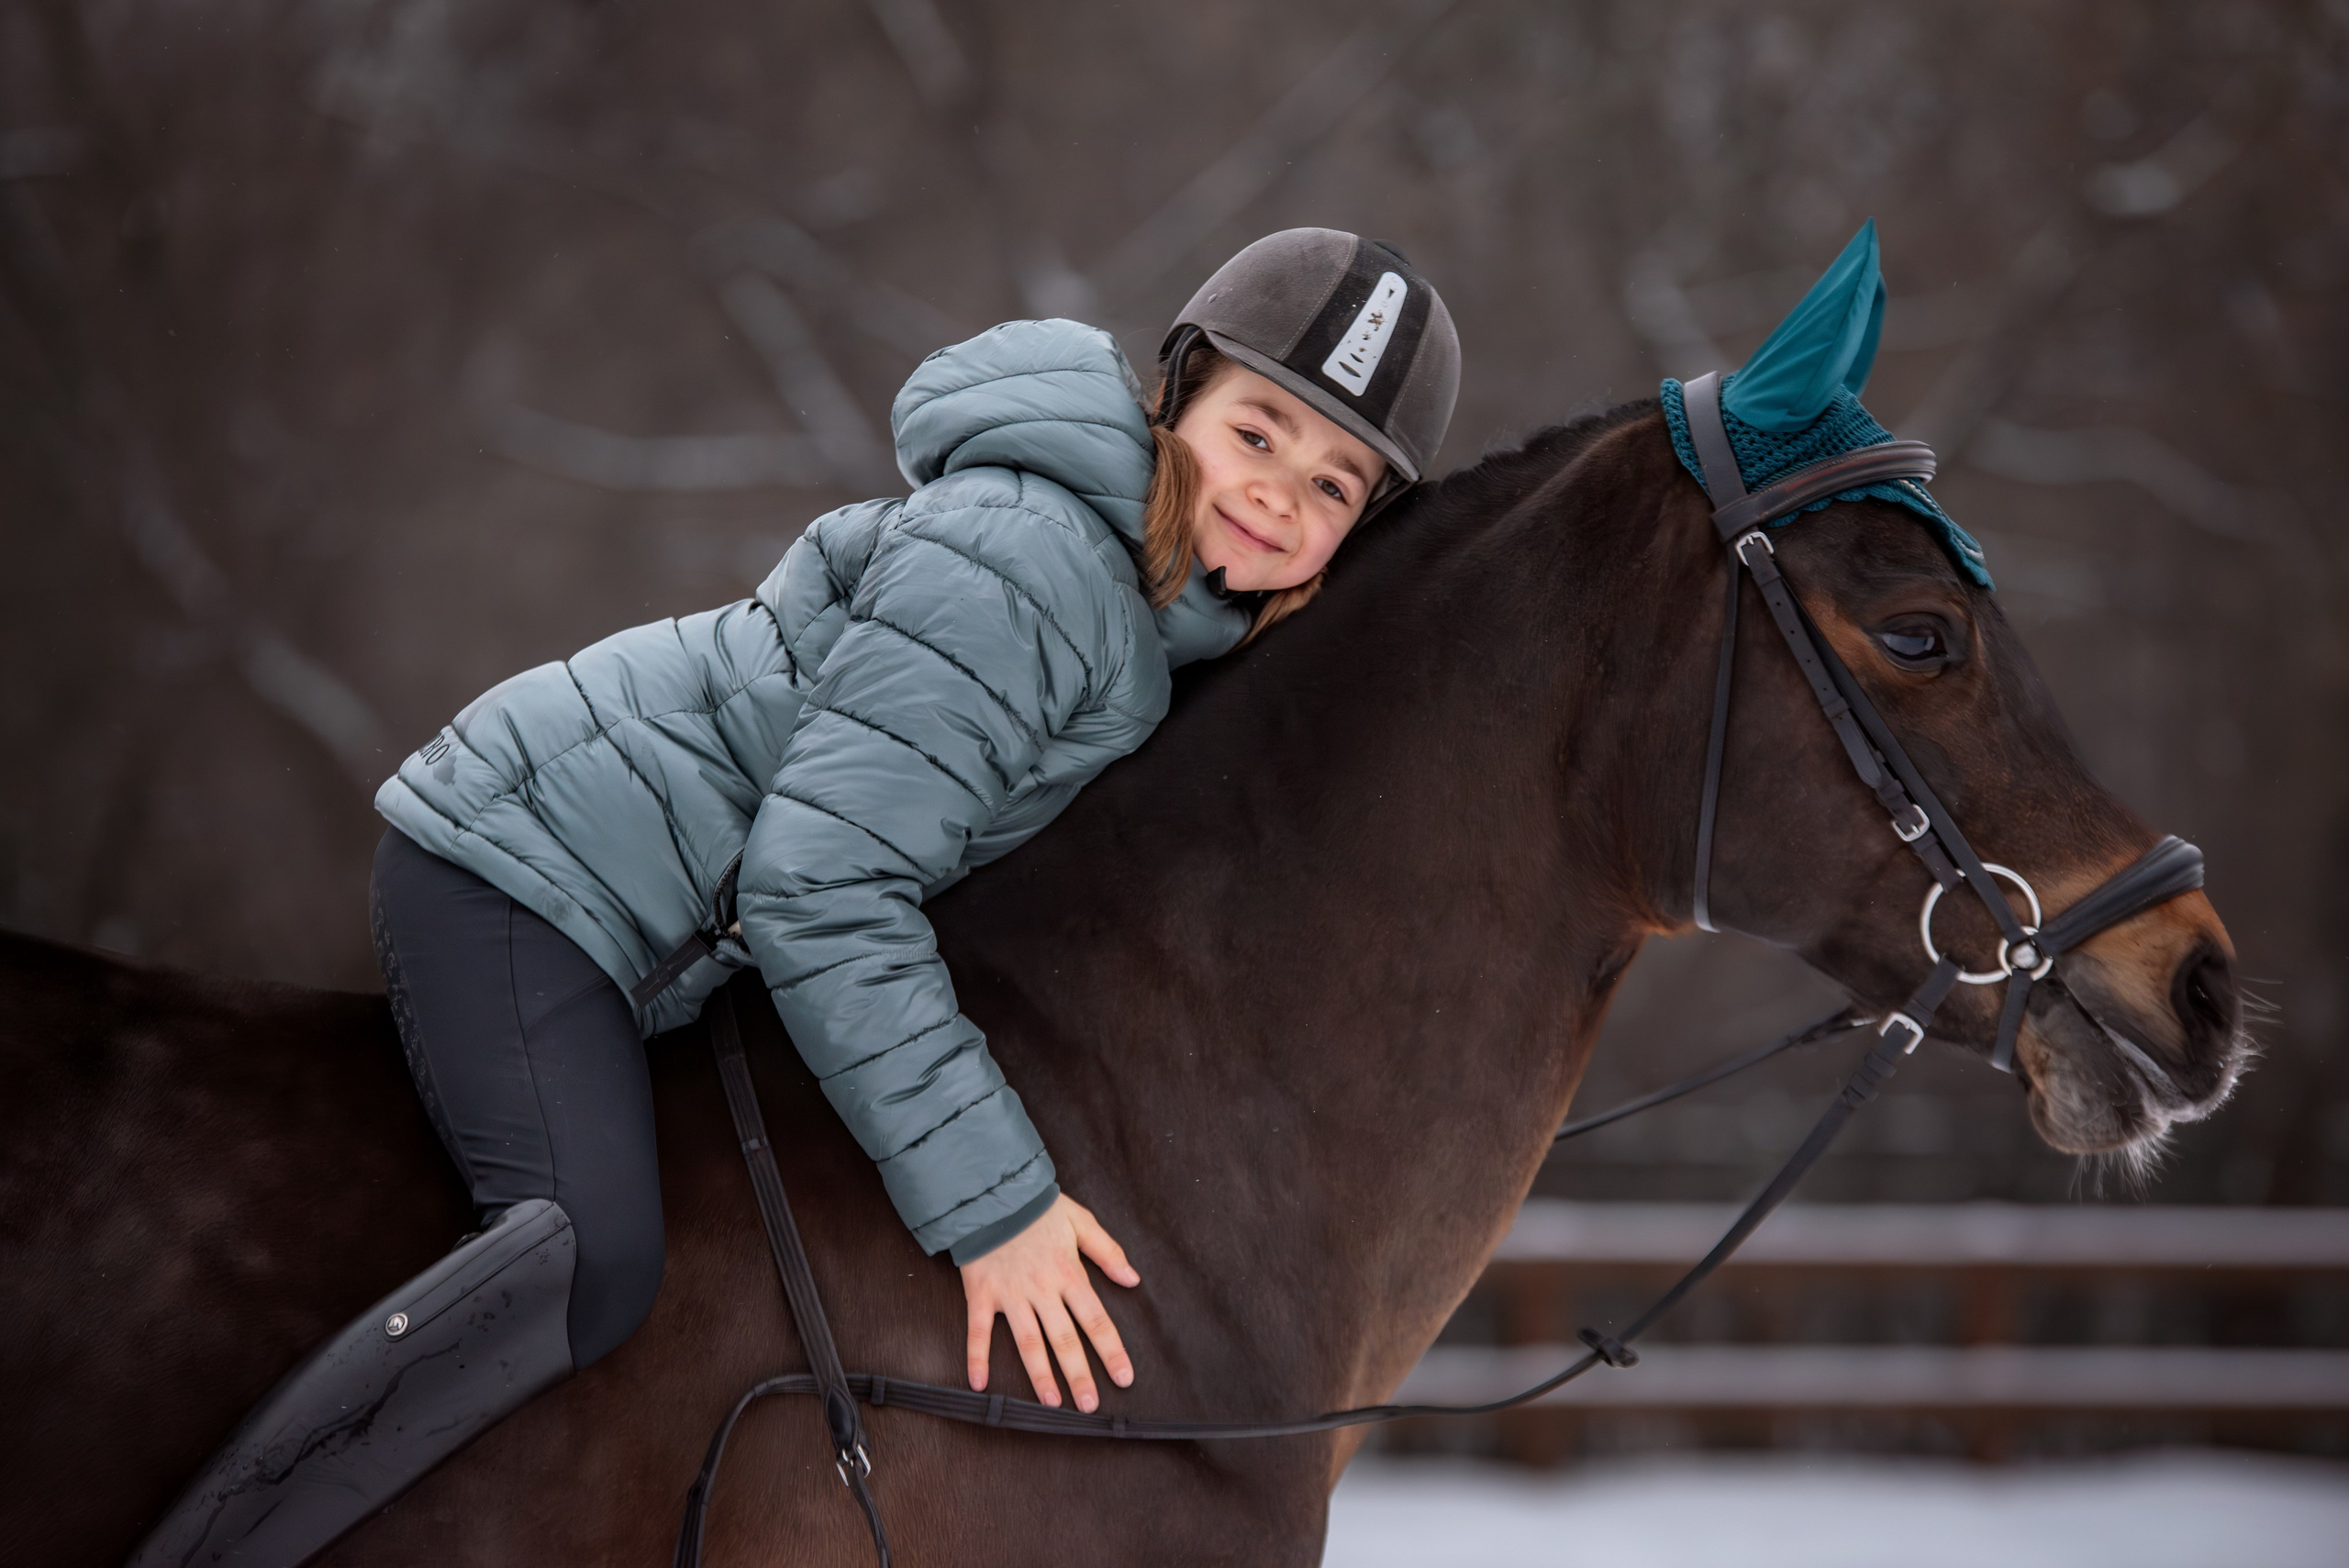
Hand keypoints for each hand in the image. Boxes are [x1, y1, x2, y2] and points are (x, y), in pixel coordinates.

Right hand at [960, 1193, 1139, 1412]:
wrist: (993, 1192)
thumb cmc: (1038, 1208)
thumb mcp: (1081, 1222)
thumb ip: (1108, 1252)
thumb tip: (1132, 1278)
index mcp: (1069, 1275)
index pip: (1097, 1320)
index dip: (1112, 1351)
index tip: (1124, 1378)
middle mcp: (1042, 1290)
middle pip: (1065, 1340)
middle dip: (1079, 1375)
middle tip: (1089, 1405)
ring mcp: (1011, 1295)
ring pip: (1028, 1342)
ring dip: (1040, 1375)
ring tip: (1051, 1403)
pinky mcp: (982, 1294)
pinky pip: (979, 1330)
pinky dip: (976, 1357)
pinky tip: (979, 1383)